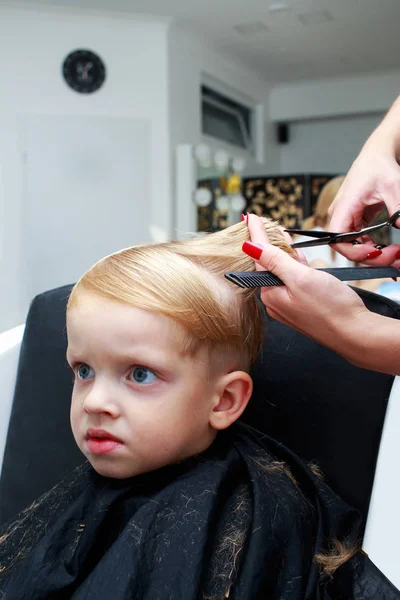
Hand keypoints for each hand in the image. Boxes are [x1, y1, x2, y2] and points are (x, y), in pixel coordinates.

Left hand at [244, 214, 370, 360]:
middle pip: (270, 266)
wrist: (355, 333)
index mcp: (270, 294)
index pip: (259, 258)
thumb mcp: (301, 278)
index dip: (257, 234)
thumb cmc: (331, 308)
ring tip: (287, 242)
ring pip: (283, 274)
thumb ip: (275, 260)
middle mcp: (276, 302)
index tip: (250, 217)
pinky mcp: (303, 308)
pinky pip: (293, 284)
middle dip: (272, 246)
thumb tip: (250, 247)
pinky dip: (297, 270)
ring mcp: (288, 306)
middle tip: (272, 227)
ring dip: (287, 257)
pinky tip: (302, 262)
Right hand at [328, 136, 399, 265]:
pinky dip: (374, 248)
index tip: (375, 252)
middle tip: (395, 256)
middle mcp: (340, 215)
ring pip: (355, 247)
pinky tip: (388, 249)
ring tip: (395, 253)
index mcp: (344, 206)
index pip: (337, 238)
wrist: (376, 157)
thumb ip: (398, 207)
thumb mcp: (393, 185)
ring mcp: (346, 220)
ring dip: (375, 254)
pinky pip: (360, 242)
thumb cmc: (378, 166)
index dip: (353, 251)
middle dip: (371, 256)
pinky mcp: (354, 222)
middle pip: (348, 247)